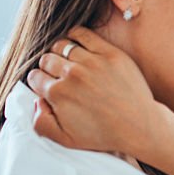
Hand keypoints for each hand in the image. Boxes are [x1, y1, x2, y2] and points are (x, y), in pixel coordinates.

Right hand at [26, 26, 159, 156]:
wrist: (139, 126)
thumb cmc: (103, 135)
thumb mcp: (66, 140)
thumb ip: (41, 123)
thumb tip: (36, 101)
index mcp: (58, 94)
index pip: (34, 77)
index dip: (38, 81)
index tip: (47, 84)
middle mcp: (72, 75)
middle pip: (46, 59)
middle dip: (47, 67)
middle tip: (57, 74)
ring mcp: (92, 62)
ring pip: (61, 45)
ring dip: (59, 51)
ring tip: (67, 60)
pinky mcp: (109, 53)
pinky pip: (83, 34)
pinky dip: (74, 35)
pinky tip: (75, 42)